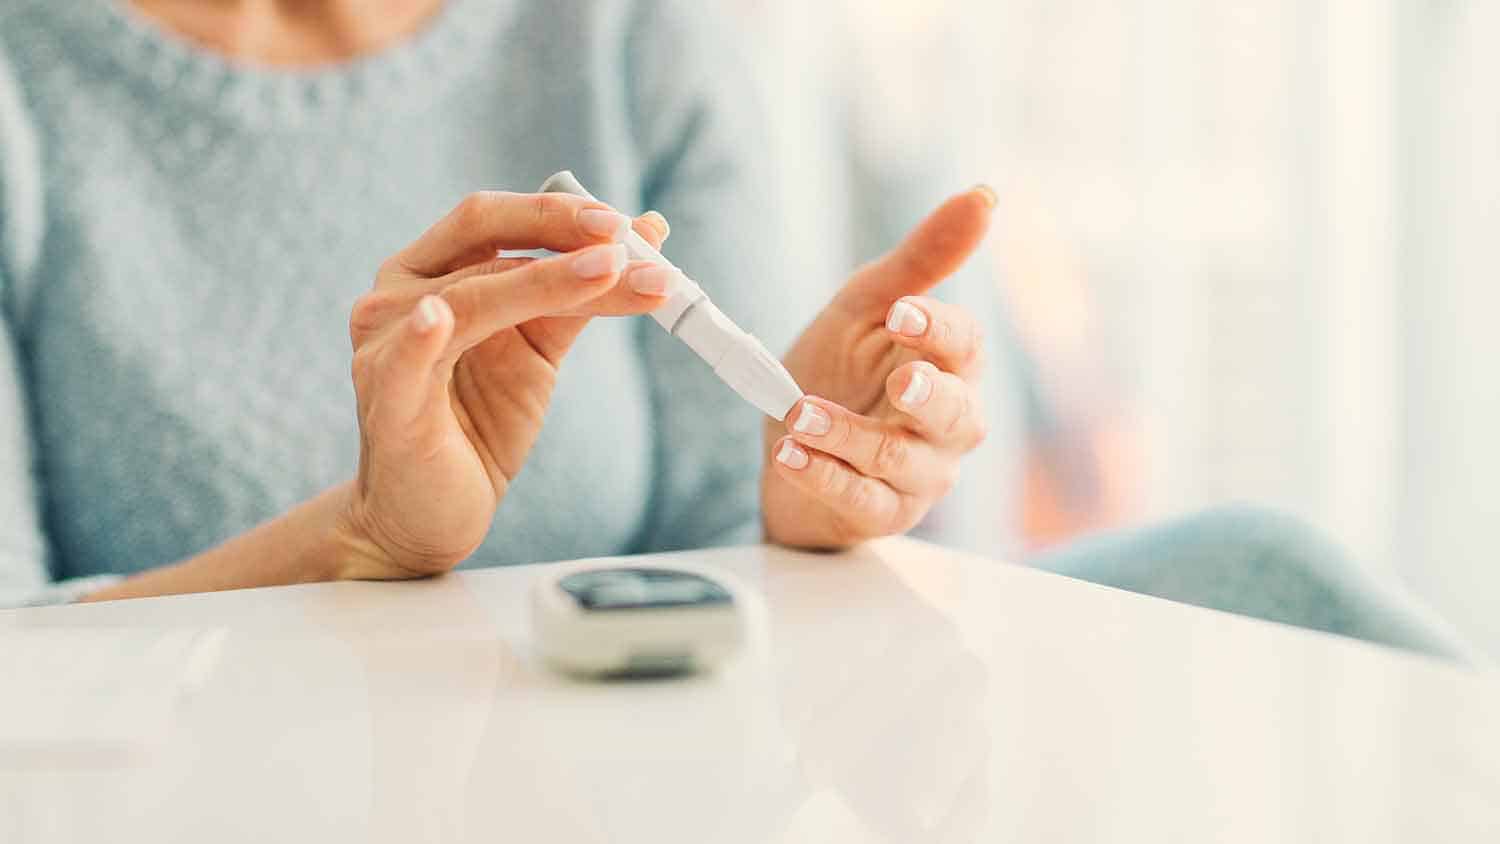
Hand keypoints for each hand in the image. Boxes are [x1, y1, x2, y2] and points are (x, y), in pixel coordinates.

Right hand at [336, 192, 674, 577]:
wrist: (431, 514)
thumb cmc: (478, 424)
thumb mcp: (539, 350)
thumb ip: (582, 295)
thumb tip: (649, 236)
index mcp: (429, 272)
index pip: (492, 219)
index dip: (556, 212)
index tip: (623, 224)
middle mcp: (397, 296)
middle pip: (482, 241)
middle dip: (557, 232)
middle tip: (621, 239)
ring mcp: (384, 345)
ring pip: (471, 297)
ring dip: (546, 282)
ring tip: (610, 273)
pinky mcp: (387, 399)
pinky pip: (405, 360)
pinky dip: (422, 335)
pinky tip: (439, 317)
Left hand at [763, 187, 994, 548]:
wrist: (791, 445)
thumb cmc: (841, 371)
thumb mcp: (868, 306)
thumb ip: (921, 259)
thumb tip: (984, 195)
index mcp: (951, 367)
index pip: (966, 348)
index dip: (938, 330)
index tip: (901, 312)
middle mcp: (947, 426)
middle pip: (959, 416)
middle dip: (930, 397)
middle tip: (900, 381)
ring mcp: (918, 476)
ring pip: (902, 461)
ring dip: (851, 436)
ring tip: (801, 413)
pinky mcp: (879, 512)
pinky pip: (859, 499)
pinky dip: (823, 476)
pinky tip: (790, 455)